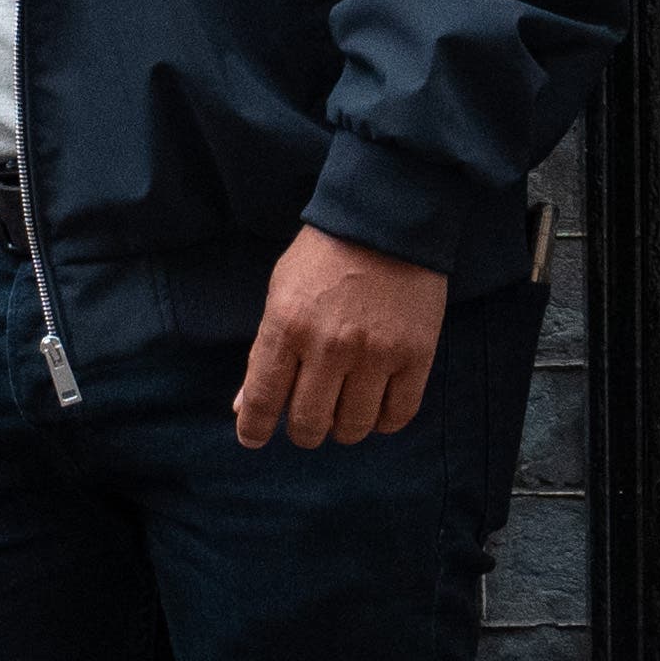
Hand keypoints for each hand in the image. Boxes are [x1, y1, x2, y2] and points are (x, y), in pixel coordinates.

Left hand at [231, 224, 451, 451]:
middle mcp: (329, 346)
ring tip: (342, 413)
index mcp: (286, 327)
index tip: (252, 438)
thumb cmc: (324, 257)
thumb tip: (243, 407)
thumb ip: (263, 352)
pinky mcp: (416, 355)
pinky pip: (397, 414)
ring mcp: (375, 353)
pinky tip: (374, 408)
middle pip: (309, 423)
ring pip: (353, 427)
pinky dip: (382, 422)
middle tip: (307, 422)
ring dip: (343, 429)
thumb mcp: (279, 294)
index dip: (253, 429)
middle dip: (303, 432)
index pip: (263, 400)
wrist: (386, 222)